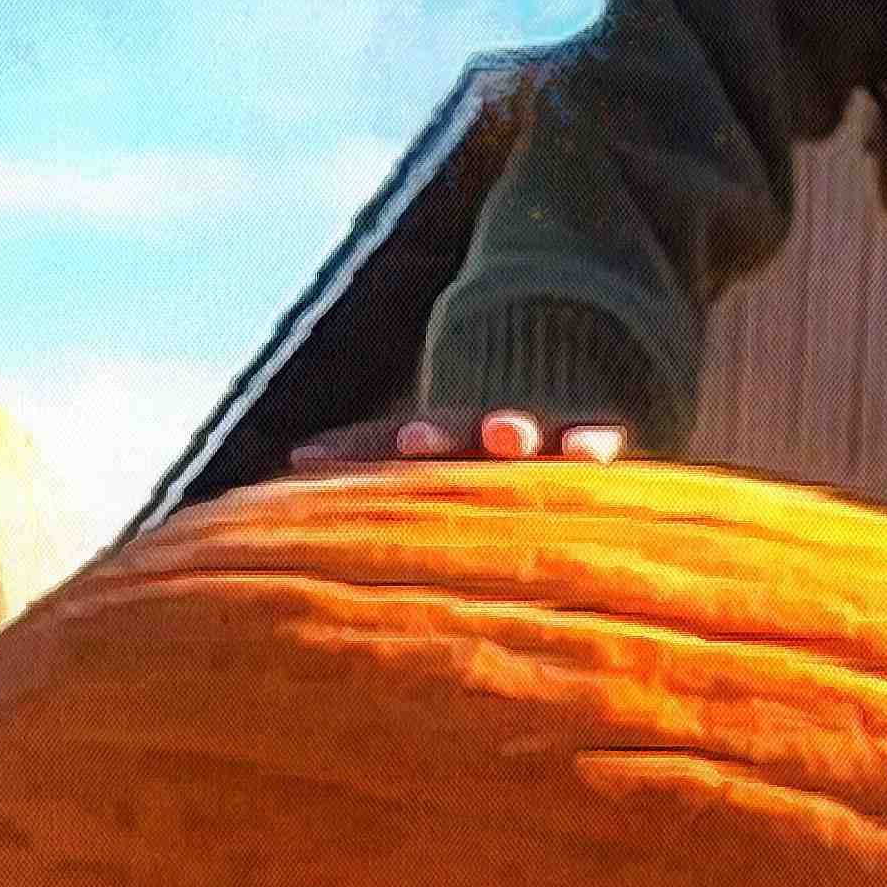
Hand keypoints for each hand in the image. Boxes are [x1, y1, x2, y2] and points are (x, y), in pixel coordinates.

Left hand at [287, 408, 632, 471]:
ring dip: (509, 428)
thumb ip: (368, 473)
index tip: (308, 460)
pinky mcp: (589, 435)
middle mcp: (475, 434)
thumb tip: (292, 465)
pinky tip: (589, 456)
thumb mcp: (423, 486)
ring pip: (520, 428)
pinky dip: (589, 439)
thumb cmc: (472, 478)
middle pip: (451, 429)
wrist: (556, 400)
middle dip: (432, 435)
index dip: (349, 452)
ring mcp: (536, 433)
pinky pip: (594, 435)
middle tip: (414, 443)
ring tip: (510, 437)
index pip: (380, 442)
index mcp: (430, 444)